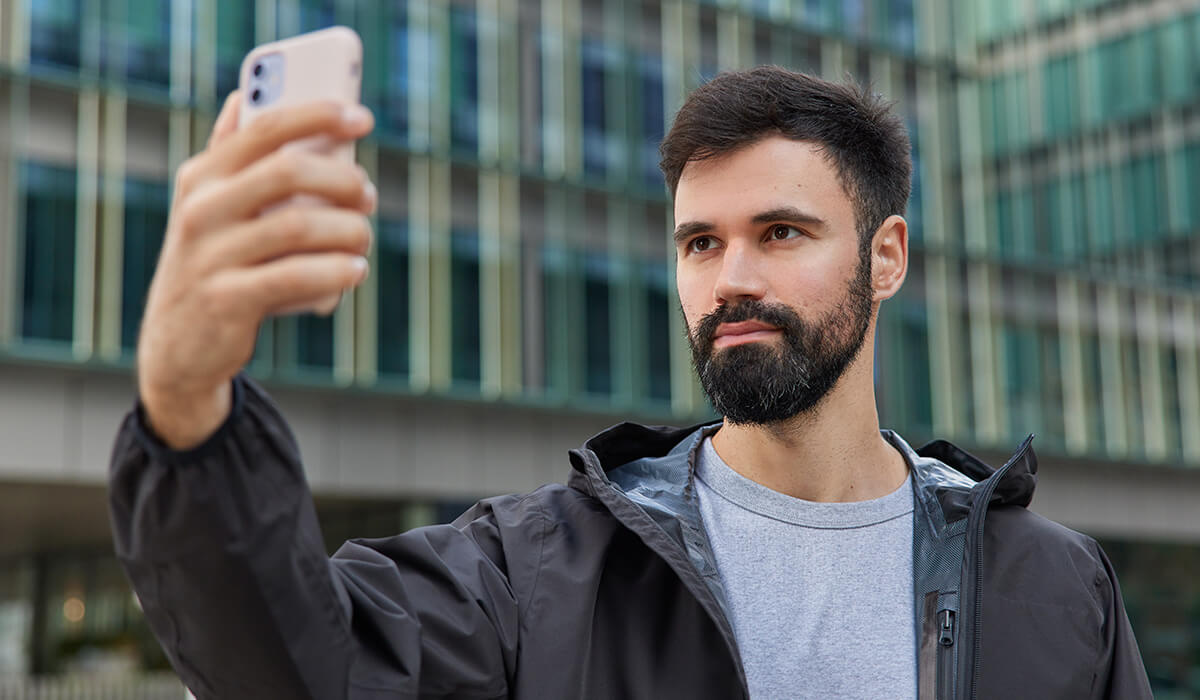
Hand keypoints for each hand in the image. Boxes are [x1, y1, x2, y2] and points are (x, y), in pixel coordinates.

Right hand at [136, 92, 376, 448]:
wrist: (178, 347)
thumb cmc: (213, 264)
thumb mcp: (211, 209)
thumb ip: (229, 157)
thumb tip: (242, 97)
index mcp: (202, 177)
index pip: (264, 128)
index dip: (317, 115)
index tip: (361, 117)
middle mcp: (200, 209)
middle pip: (287, 172)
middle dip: (342, 180)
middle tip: (369, 195)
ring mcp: (210, 255)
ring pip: (299, 227)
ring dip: (348, 230)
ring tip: (364, 240)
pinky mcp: (226, 301)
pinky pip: (295, 277)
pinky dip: (335, 272)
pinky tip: (356, 271)